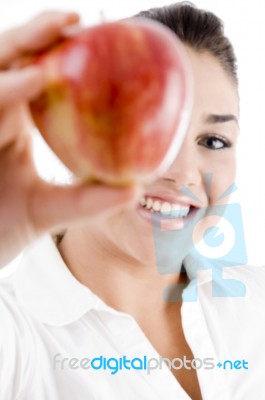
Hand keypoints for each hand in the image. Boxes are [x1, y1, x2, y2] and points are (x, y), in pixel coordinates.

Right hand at [0, 12, 138, 267]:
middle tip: (75, 19)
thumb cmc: (8, 226)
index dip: (56, 48)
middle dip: (35, 33)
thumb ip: (90, 201)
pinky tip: (35, 81)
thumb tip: (137, 190)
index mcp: (16, 121)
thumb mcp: (53, 210)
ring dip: (18, 48)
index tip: (93, 33)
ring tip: (58, 43)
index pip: (33, 71)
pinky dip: (5, 89)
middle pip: (8, 56)